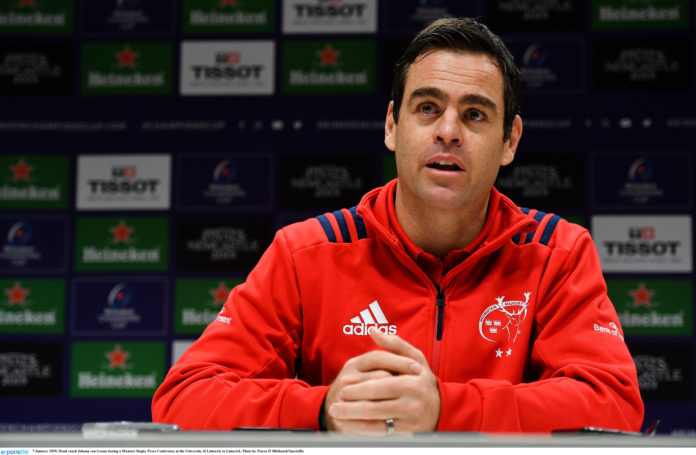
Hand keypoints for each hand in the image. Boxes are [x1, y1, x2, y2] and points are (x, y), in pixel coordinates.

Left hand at [324, 329, 440, 434]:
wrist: (441, 407)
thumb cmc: (422, 379)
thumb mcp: (415, 358)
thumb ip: (394, 343)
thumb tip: (373, 330)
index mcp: (411, 381)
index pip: (378, 385)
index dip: (357, 389)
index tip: (342, 388)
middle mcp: (412, 402)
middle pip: (373, 406)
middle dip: (350, 407)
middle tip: (334, 406)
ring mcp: (410, 420)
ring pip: (375, 422)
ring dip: (352, 421)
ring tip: (337, 416)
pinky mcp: (407, 433)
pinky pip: (381, 433)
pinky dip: (362, 431)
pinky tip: (350, 427)